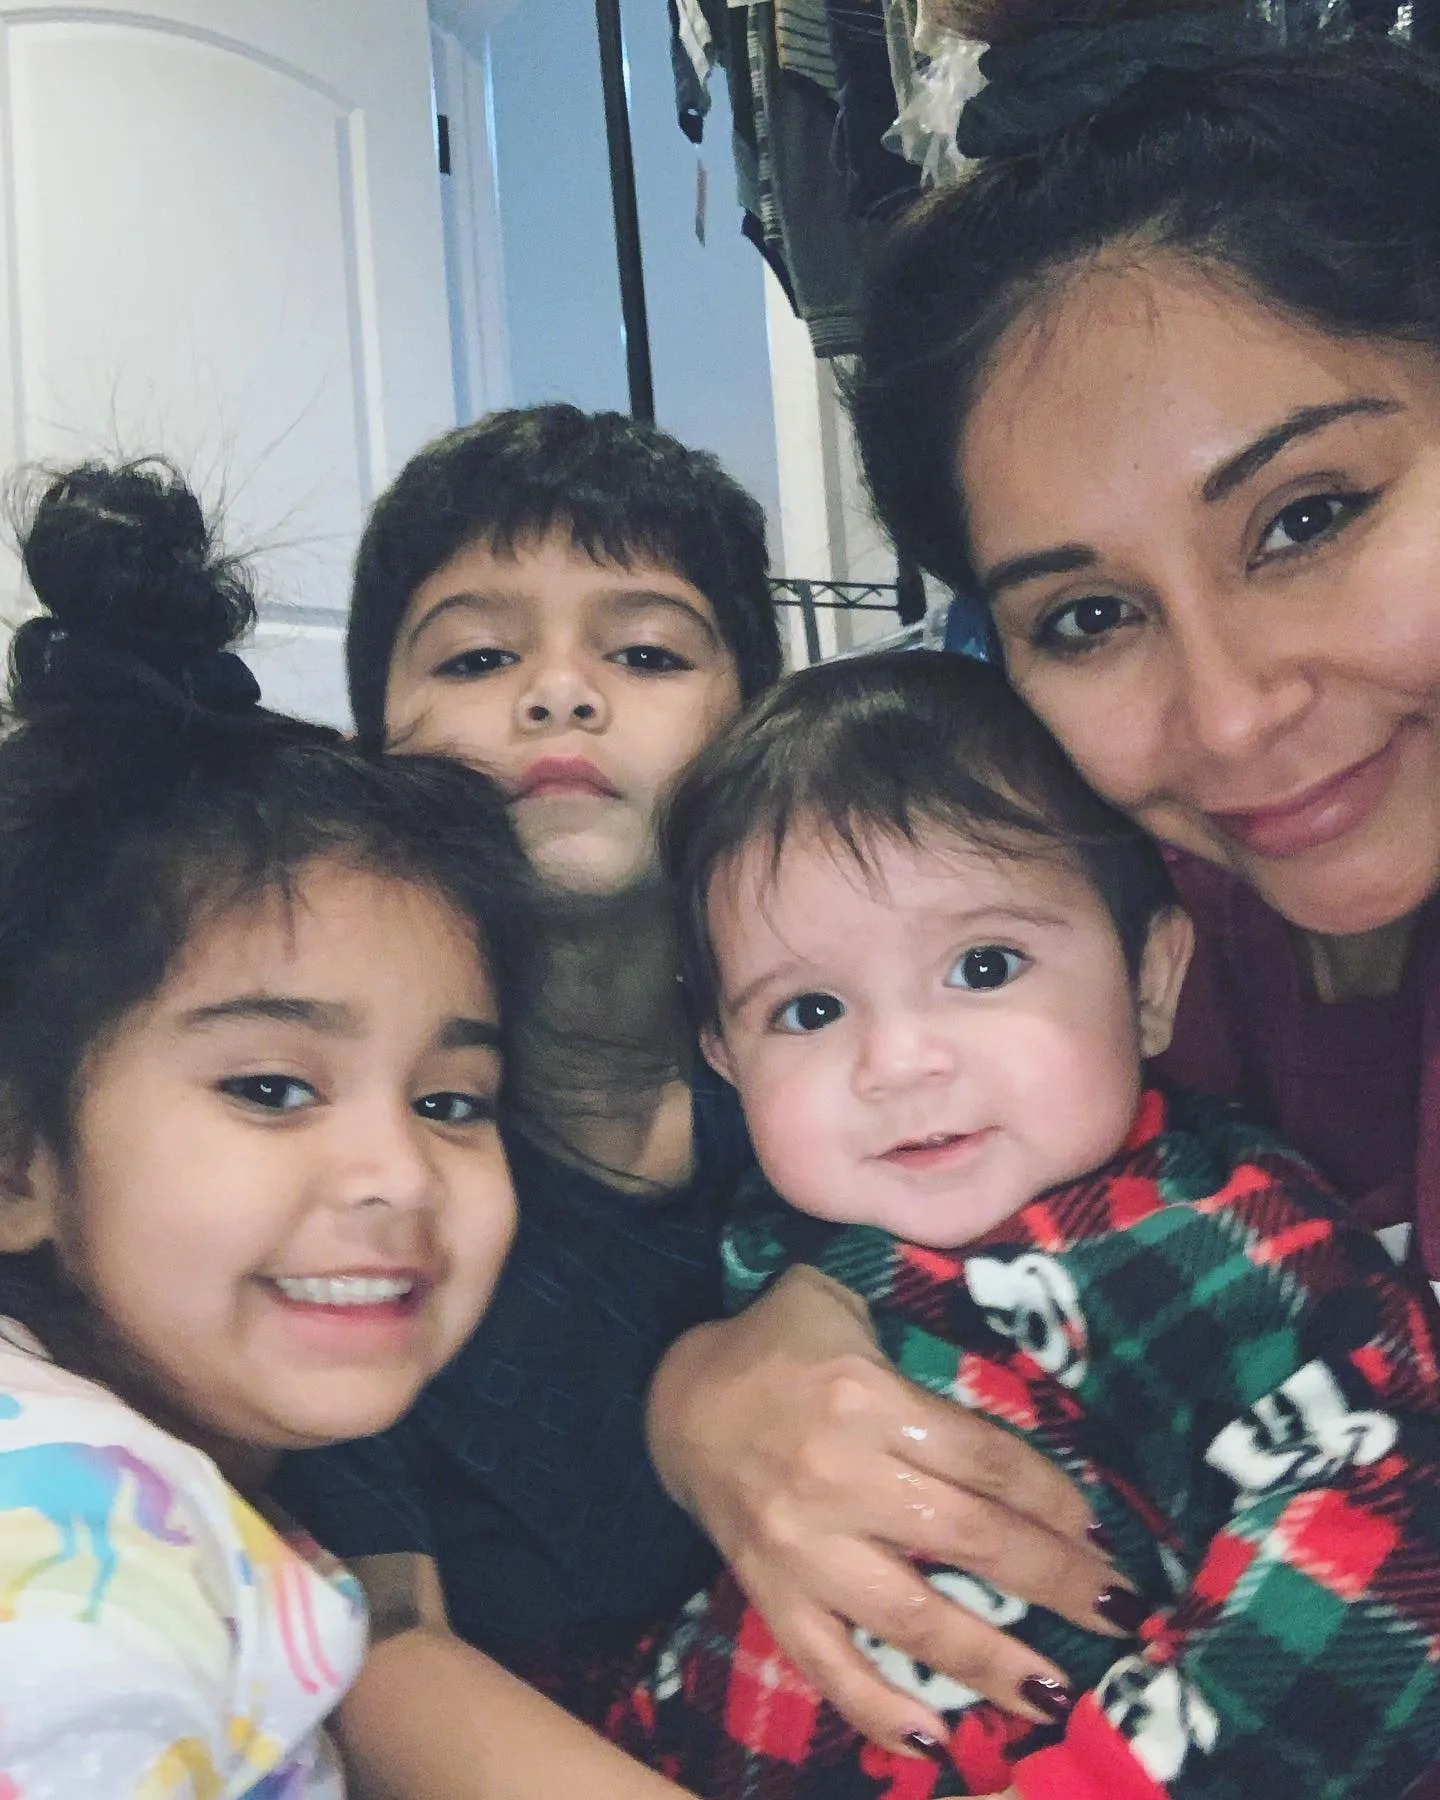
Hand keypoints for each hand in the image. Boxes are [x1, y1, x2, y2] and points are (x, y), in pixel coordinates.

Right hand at [648, 1267, 1130, 1754]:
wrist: (673, 1396)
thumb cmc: (778, 1343)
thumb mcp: (840, 1300)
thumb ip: (917, 1327)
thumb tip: (1013, 1363)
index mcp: (865, 1398)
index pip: (985, 1458)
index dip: (1053, 1497)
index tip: (1099, 1529)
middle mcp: (838, 1477)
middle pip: (970, 1540)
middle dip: (1058, 1582)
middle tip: (1124, 1615)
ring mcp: (801, 1546)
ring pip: (913, 1617)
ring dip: (992, 1663)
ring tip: (1058, 1699)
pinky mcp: (769, 1591)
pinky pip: (825, 1663)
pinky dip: (875, 1708)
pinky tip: (932, 1738)